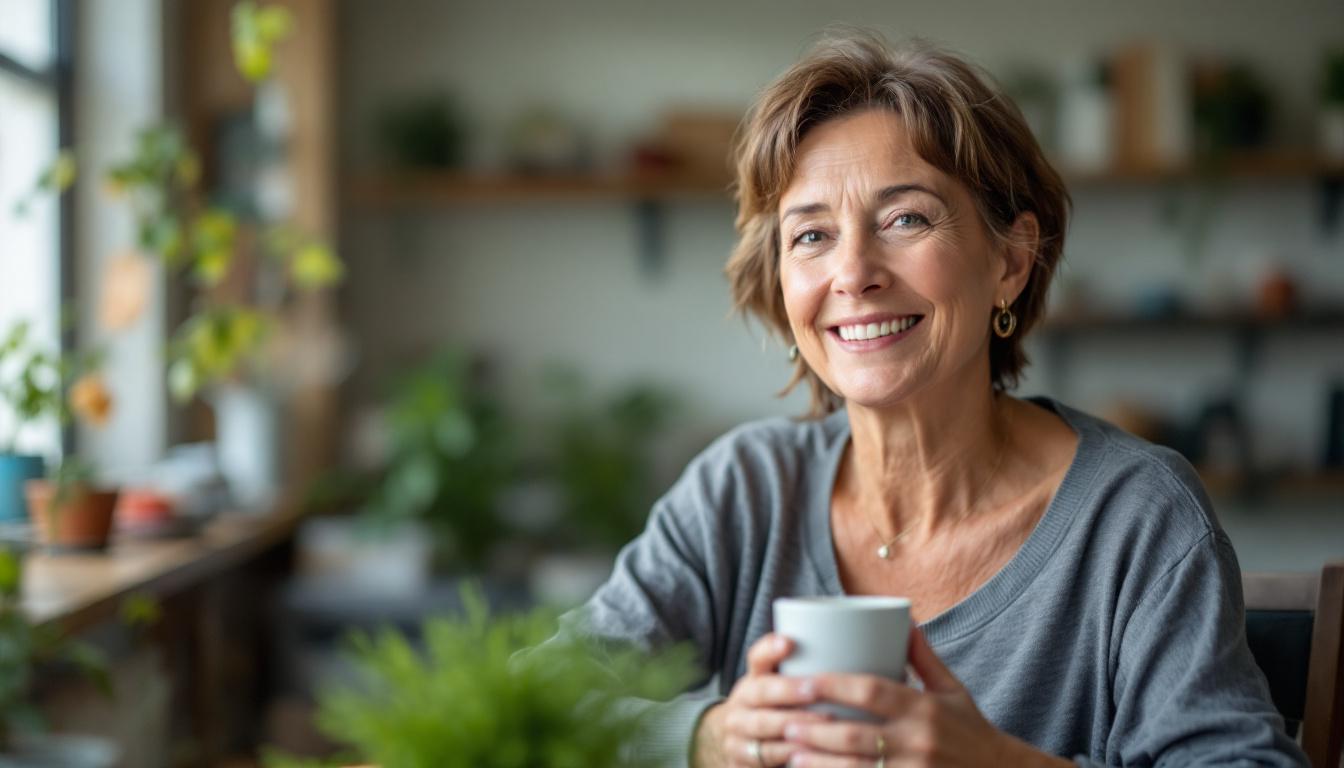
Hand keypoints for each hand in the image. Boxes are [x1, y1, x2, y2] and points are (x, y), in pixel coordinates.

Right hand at [692, 633, 833, 767]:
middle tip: (816, 691)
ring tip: (823, 727)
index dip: (770, 650)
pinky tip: (810, 754)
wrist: (738, 746)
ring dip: (794, 728)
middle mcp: (740, 706)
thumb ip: (802, 670)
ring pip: (763, 729)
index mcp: (752, 682)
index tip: (789, 642)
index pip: (757, 659)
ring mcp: (737, 736)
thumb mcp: (780, 689)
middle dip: (789, 693)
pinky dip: (789, 758)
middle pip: (761, 694)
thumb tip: (838, 642)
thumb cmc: (773, 713)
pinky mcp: (739, 763)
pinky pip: (765, 760)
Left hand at [780, 627, 1071, 766]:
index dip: (834, 685)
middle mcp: (919, 741)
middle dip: (816, 729)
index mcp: (925, 709)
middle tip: (785, 720)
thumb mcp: (951, 689)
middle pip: (856, 735)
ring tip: (790, 751)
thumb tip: (903, 617)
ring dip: (819, 762)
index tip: (804, 680)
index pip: (872, 691)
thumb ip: (922, 657)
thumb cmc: (970, 728)